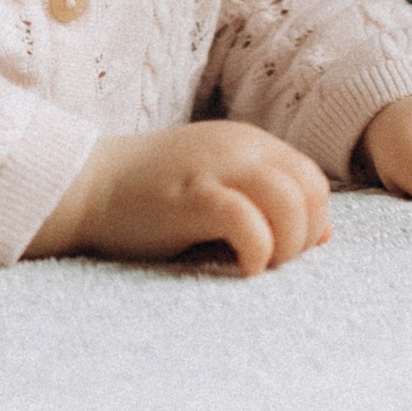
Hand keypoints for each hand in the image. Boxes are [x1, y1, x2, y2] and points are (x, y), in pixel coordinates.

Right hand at [29, 121, 330, 276]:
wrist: (85, 186)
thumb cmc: (150, 197)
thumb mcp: (218, 187)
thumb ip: (267, 202)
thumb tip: (325, 233)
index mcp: (247, 141)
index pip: (311, 182)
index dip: (308, 223)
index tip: (277, 251)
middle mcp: (238, 145)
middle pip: (311, 190)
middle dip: (304, 236)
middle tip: (271, 262)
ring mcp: (215, 166)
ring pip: (292, 202)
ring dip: (287, 246)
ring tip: (258, 265)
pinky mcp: (192, 195)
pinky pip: (250, 223)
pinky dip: (258, 253)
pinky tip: (240, 269)